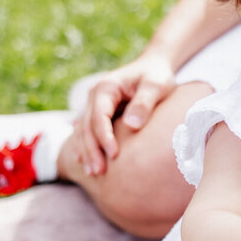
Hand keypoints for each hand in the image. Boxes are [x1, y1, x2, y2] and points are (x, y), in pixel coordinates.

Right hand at [70, 54, 176, 175]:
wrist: (152, 67)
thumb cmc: (156, 76)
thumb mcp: (156, 85)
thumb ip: (144, 102)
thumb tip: (132, 125)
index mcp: (106, 88)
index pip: (99, 115)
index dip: (104, 136)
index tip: (113, 154)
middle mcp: (95, 97)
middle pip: (87, 126)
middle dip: (92, 150)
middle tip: (100, 171)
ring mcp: (94, 106)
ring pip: (83, 132)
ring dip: (87, 152)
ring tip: (93, 173)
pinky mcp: (99, 114)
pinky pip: (87, 132)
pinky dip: (86, 147)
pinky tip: (86, 163)